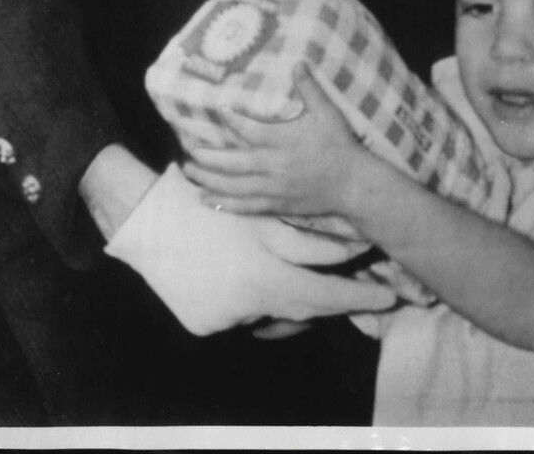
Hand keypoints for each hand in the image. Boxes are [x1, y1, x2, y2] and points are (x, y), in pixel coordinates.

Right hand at [104, 162, 395, 335]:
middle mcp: (246, 310)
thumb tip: (352, 250)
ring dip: (283, 296)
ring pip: (269, 314)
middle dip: (327, 298)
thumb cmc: (209, 207)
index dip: (358, 297)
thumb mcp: (263, 219)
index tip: (388, 297)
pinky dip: (249, 300)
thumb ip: (310, 242)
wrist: (146, 219)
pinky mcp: (203, 325)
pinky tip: (243, 275)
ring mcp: (223, 322)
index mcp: (264, 279)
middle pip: (301, 311)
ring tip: (290, 272)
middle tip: (352, 288)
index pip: (324, 298)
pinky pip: (239, 316)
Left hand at [183, 65, 366, 219]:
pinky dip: (225, 203)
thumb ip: (309, 87)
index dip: (232, 119)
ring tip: (188, 173)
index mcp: (281, 141)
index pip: (248, 129)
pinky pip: (245, 206)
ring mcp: (272, 188)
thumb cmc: (339, 145)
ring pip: (233, 186)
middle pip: (231, 163)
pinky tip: (207, 200)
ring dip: (209, 180)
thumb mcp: (327, 112)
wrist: (352, 183)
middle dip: (207, 158)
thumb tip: (298, 62)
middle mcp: (272, 166)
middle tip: (187, 152)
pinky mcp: (276, 204)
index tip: (219, 110)